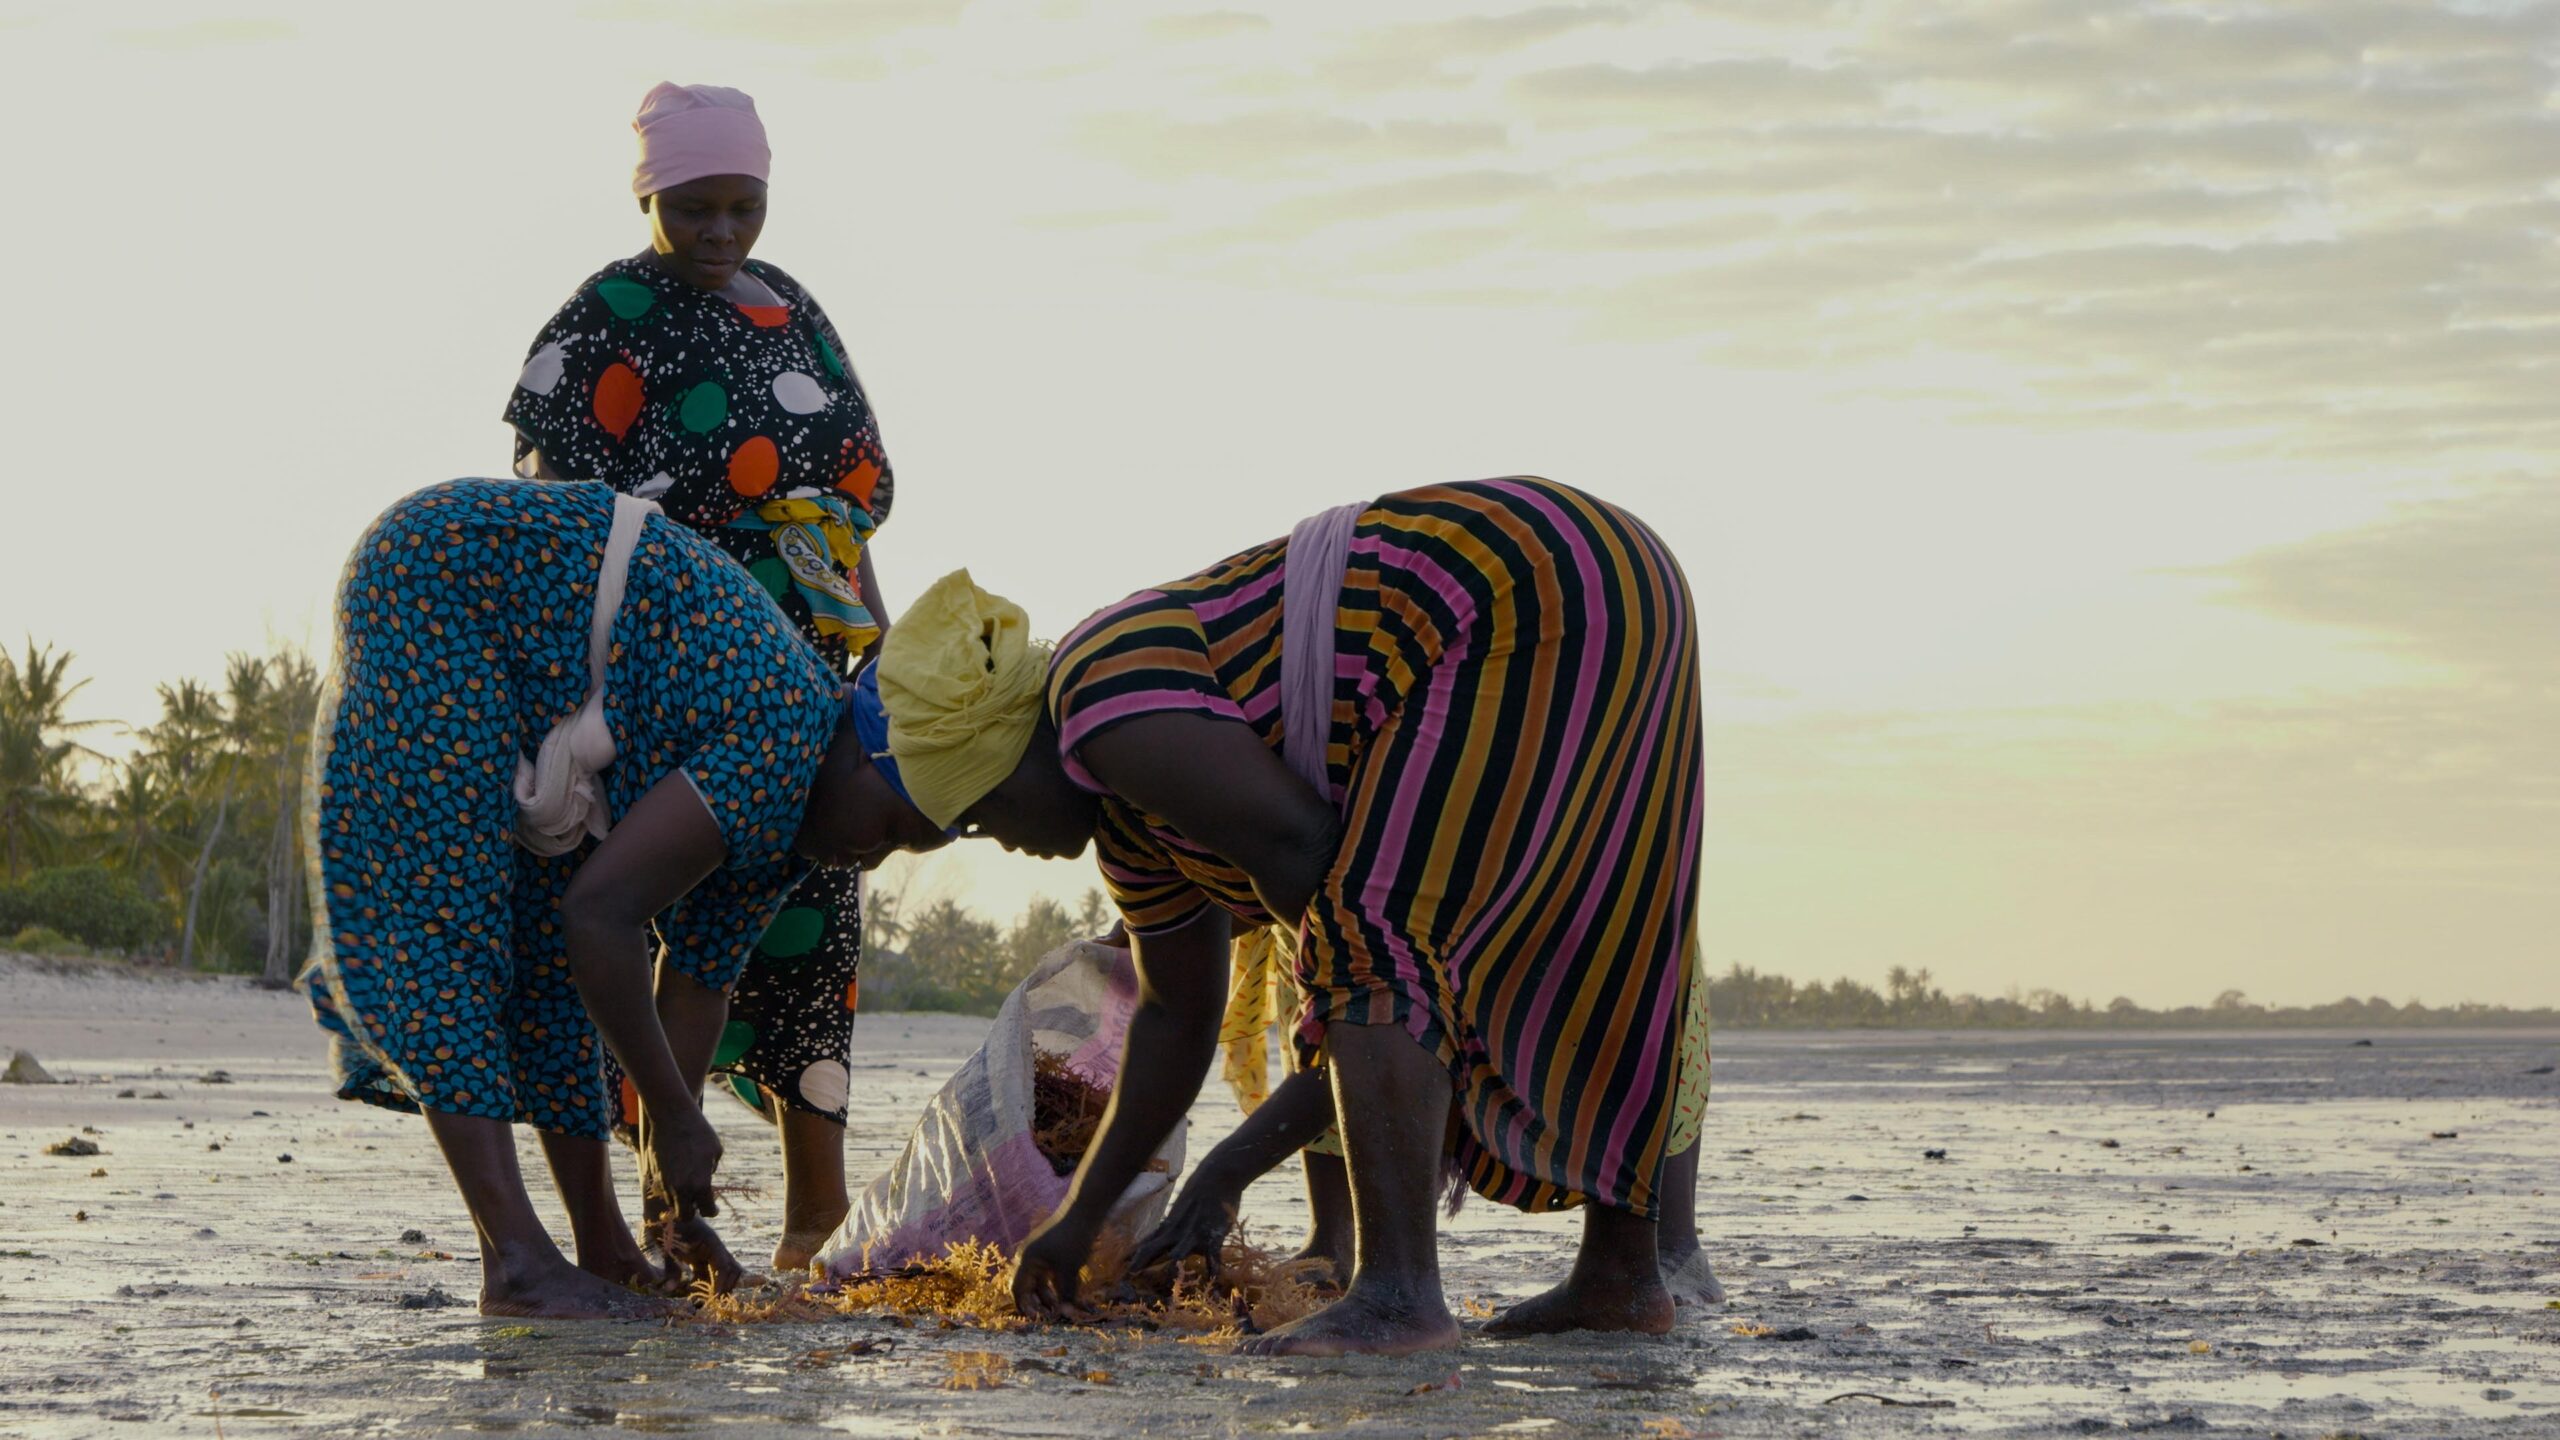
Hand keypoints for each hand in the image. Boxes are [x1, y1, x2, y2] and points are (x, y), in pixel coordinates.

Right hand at [643, 1108, 723, 1219]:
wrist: (672, 1117)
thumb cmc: (699, 1131)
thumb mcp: (715, 1151)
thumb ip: (711, 1171)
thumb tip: (705, 1181)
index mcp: (700, 1184)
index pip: (707, 1210)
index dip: (713, 1211)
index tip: (714, 1208)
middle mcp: (681, 1188)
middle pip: (685, 1216)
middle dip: (692, 1211)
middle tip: (698, 1201)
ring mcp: (665, 1183)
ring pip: (672, 1203)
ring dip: (680, 1199)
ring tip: (687, 1182)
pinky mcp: (654, 1175)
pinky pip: (663, 1191)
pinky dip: (670, 1188)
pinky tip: (676, 1174)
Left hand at [662, 1213, 745, 1294]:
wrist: (660, 1205)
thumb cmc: (663, 1222)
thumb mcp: (665, 1244)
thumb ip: (669, 1267)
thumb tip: (670, 1289)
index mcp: (709, 1241)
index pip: (724, 1265)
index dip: (721, 1284)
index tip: (712, 1299)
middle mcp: (712, 1247)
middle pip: (731, 1270)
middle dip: (724, 1288)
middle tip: (711, 1303)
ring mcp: (706, 1251)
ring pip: (721, 1273)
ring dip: (716, 1287)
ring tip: (701, 1301)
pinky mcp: (698, 1256)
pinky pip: (707, 1273)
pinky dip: (704, 1284)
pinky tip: (690, 1292)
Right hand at [1008, 1215, 1098, 1320]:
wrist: (1084, 1211)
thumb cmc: (1074, 1239)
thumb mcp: (1070, 1269)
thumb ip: (1066, 1293)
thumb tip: (1067, 1314)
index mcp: (1026, 1260)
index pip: (1017, 1289)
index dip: (1024, 1306)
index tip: (1035, 1321)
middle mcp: (1029, 1258)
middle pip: (1027, 1287)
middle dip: (1036, 1303)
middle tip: (1048, 1318)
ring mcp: (1040, 1255)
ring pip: (1039, 1282)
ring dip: (1047, 1296)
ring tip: (1059, 1309)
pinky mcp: (1051, 1253)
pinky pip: (1048, 1274)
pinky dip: (1055, 1286)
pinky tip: (1065, 1296)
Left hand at [1129, 1166, 1241, 1280]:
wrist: (1218, 1175)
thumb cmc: (1201, 1190)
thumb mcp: (1181, 1208)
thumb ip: (1173, 1224)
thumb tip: (1166, 1233)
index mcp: (1168, 1226)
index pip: (1146, 1243)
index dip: (1133, 1256)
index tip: (1120, 1265)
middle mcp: (1176, 1232)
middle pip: (1152, 1249)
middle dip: (1140, 1263)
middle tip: (1128, 1276)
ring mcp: (1193, 1235)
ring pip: (1178, 1253)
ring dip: (1171, 1267)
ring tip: (1165, 1278)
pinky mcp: (1213, 1236)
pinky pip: (1213, 1256)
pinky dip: (1213, 1268)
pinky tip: (1212, 1277)